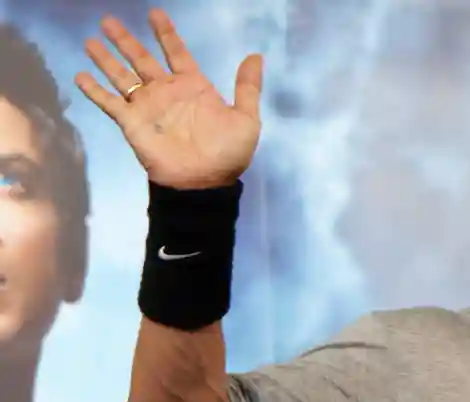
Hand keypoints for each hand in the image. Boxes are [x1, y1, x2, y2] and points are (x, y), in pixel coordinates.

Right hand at [75, 9, 262, 189]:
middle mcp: (167, 93)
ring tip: (91, 40)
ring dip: (106, 59)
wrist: (203, 182)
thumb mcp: (246, 120)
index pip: (177, 52)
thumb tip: (256, 56)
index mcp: (193, 87)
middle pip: (142, 59)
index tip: (155, 13)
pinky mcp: (132, 123)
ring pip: (122, 76)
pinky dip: (94, 90)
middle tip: (109, 19)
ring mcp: (148, 107)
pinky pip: (110, 103)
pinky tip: (80, 75)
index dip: (166, 33)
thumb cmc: (226, 154)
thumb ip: (248, 88)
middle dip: (126, 40)